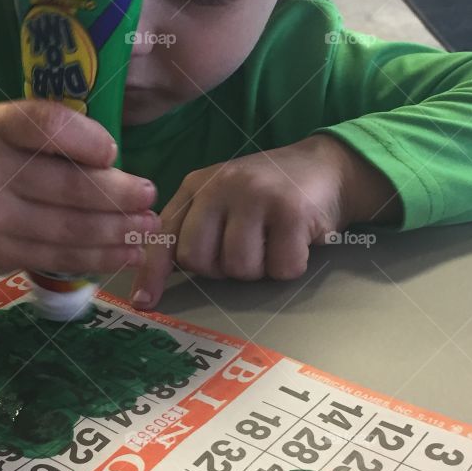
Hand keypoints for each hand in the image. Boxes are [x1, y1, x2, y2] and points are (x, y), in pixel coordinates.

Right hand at [0, 99, 159, 274]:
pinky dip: (95, 257)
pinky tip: (123, 252)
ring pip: (67, 231)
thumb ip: (40, 131)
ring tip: (147, 227)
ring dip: (116, 232)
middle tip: (150, 195)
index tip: (112, 151)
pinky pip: (55, 258)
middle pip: (67, 187)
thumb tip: (108, 157)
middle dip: (118, 195)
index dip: (85, 139)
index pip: (43, 126)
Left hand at [130, 135, 399, 308]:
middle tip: (247, 249)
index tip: (144, 303)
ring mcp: (256, 195)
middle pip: (199, 259)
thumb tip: (155, 281)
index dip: (153, 272)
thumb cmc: (268, 195)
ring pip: (240, 268)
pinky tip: (296, 241)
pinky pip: (280, 267)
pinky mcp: (291, 210)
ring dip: (260, 269)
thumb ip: (193, 229)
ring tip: (272, 242)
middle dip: (222, 269)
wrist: (327, 167)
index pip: (165, 235)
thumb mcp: (222, 200)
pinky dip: (291, 265)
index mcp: (197, 185)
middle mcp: (220, 186)